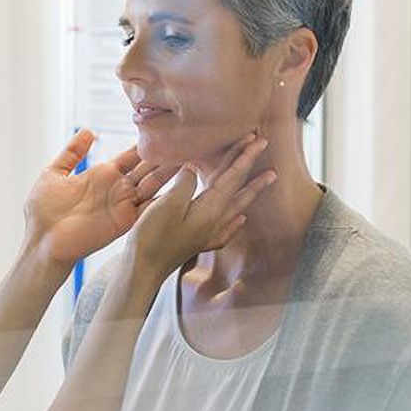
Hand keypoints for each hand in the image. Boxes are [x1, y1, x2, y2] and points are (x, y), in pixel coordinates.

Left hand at [24, 129, 175, 267]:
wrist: (41, 240)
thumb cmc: (42, 212)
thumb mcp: (54, 174)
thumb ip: (72, 153)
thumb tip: (88, 131)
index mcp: (102, 176)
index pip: (131, 157)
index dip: (145, 146)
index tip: (162, 131)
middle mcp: (117, 189)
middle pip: (147, 169)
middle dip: (164, 156)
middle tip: (184, 141)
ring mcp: (123, 205)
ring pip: (152, 185)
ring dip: (169, 173)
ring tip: (189, 157)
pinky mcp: (125, 221)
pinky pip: (149, 208)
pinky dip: (165, 198)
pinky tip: (180, 185)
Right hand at [124, 134, 276, 281]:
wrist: (144, 270)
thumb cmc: (153, 237)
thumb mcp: (167, 204)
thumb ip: (184, 183)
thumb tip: (191, 167)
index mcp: (209, 209)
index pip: (231, 177)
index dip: (244, 157)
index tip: (257, 140)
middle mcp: (214, 221)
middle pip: (237, 188)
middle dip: (250, 167)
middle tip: (264, 147)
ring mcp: (208, 234)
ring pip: (236, 206)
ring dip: (251, 190)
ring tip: (266, 179)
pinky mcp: (199, 243)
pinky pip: (227, 227)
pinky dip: (237, 219)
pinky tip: (240, 218)